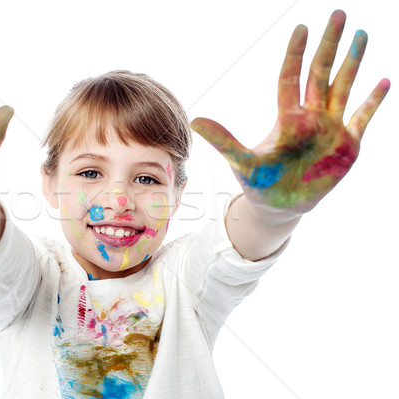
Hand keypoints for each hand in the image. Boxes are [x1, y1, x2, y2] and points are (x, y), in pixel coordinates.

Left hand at [191, 10, 389, 213]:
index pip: (291, 77)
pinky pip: (362, 118)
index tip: (301, 27)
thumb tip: (195, 120)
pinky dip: (372, 102)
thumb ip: (224, 141)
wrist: (279, 206)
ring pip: (343, 88)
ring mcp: (330, 129)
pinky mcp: (347, 146)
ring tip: (362, 33)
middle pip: (321, 73)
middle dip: (329, 45)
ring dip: (353, 62)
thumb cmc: (259, 183)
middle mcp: (310, 117)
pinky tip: (383, 81)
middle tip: (337, 14)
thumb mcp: (242, 162)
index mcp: (287, 118)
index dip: (296, 53)